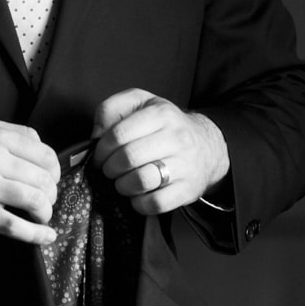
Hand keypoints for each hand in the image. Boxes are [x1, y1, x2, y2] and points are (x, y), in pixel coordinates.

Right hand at [0, 119, 59, 244]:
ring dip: (45, 212)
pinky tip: (45, 235)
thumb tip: (43, 149)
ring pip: (34, 200)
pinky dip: (36, 234)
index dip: (55, 171)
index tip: (51, 181)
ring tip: (41, 216)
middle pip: (43, 180)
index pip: (45, 155)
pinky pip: (14, 225)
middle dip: (51, 195)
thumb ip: (13, 133)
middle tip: (45, 201)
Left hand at [92, 88, 228, 214]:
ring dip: (122, 185)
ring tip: (122, 182)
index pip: (119, 133)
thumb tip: (97, 135)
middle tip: (109, 169)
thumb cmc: (165, 125)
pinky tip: (137, 195)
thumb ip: (111, 109)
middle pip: (128, 158)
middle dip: (109, 168)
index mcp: (160, 114)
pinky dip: (139, 203)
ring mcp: (184, 165)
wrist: (207, 146)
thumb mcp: (140, 102)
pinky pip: (156, 203)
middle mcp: (176, 137)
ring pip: (141, 181)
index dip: (102, 149)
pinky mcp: (188, 190)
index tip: (99, 155)